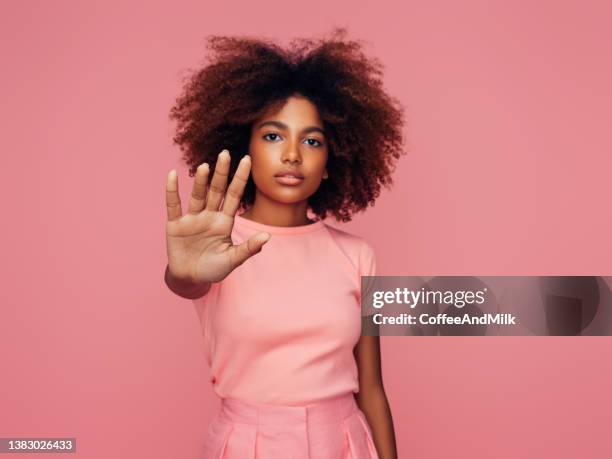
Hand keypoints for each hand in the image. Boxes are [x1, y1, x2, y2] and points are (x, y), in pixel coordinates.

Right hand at [165, 150, 269, 284]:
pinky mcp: (175, 225)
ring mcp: (192, 219)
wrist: (191, 279)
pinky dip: (172, 191)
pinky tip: (172, 174)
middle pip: (216, 190)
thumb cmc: (214, 269)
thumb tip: (267, 237)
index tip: (247, 159)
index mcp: (224, 221)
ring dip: (200, 182)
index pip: (234, 195)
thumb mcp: (233, 259)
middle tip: (225, 153)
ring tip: (205, 166)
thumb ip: (248, 248)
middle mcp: (209, 215)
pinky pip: (173, 205)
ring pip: (197, 195)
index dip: (240, 178)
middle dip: (221, 173)